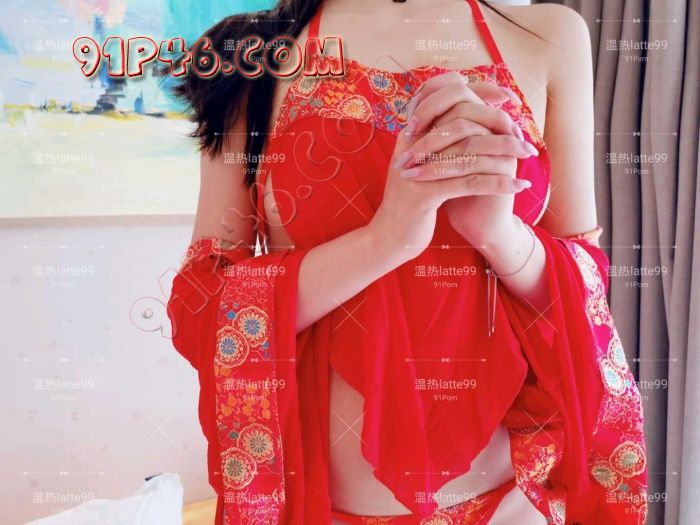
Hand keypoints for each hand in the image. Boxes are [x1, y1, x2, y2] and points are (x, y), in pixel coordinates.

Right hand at [367, 86, 529, 262]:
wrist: (390, 236)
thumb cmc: (413, 200)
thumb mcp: (423, 165)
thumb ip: (441, 140)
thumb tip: (473, 117)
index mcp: (413, 133)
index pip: (447, 97)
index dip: (482, 92)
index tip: (510, 99)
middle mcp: (412, 145)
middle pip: (463, 122)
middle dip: (500, 124)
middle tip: (525, 136)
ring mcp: (417, 170)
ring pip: (470, 151)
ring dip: (506, 151)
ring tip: (528, 154)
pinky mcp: (425, 195)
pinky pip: (470, 183)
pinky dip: (498, 183)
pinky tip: (518, 185)